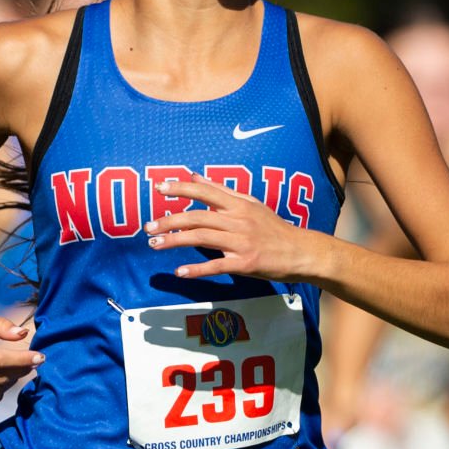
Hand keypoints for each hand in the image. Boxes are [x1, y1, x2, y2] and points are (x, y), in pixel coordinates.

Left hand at [144, 174, 317, 280]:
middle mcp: (238, 220)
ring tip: (154, 245)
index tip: (159, 188)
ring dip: (174, 241)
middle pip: (198, 216)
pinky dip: (197, 269)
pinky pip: (216, 265)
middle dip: (169, 221)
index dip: (181, 188)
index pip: (205, 191)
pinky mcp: (245, 263)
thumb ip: (221, 191)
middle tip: (148, 227)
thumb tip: (195, 176)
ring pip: (202, 238)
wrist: (301, 251)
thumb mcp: (250, 204)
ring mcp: (241, 242)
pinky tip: (180, 271)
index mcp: (238, 205)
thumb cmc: (272, 228)